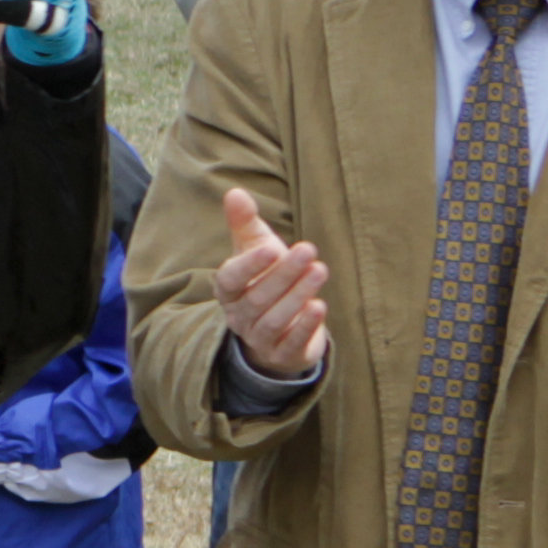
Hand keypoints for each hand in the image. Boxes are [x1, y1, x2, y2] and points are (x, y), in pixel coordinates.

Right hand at [215, 187, 329, 381]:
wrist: (277, 330)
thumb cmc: (265, 280)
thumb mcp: (255, 249)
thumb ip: (244, 223)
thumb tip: (234, 192)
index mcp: (228, 290)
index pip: (230, 279)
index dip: (249, 265)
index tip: (271, 247)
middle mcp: (238, 317)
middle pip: (257, 298)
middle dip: (284, 274)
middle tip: (308, 250)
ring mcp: (258, 339)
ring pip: (273, 320)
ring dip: (297, 295)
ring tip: (320, 270)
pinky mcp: (282, 355)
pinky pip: (290, 344)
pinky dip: (304, 327)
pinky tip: (319, 306)